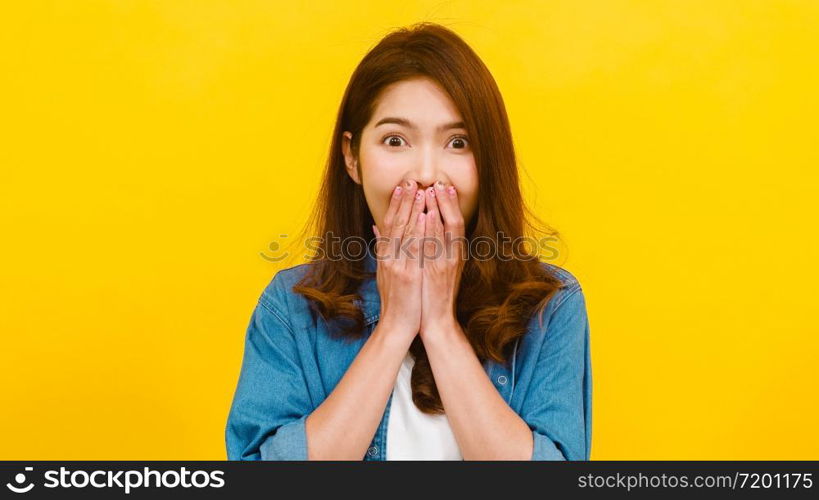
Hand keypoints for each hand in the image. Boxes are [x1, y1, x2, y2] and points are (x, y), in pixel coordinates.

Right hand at [371, 179, 426, 346]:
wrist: (397, 326)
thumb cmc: (395, 300)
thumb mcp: (384, 272)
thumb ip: (382, 249)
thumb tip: (377, 229)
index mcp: (385, 256)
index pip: (389, 224)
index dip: (396, 204)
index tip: (402, 186)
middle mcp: (390, 258)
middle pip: (396, 223)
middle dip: (404, 200)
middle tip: (411, 179)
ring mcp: (399, 266)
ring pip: (406, 232)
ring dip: (413, 209)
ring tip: (420, 190)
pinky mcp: (409, 276)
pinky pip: (416, 249)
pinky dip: (421, 231)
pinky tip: (427, 216)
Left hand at [418, 181, 466, 340]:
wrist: (435, 320)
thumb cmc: (431, 295)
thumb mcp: (433, 269)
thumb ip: (428, 250)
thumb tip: (422, 234)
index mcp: (453, 254)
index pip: (453, 222)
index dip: (449, 204)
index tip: (443, 185)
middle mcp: (453, 256)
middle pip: (453, 221)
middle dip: (446, 201)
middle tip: (439, 181)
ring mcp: (445, 263)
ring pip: (445, 230)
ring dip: (438, 209)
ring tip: (432, 189)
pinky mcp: (436, 272)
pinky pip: (434, 246)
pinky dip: (432, 229)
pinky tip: (427, 215)